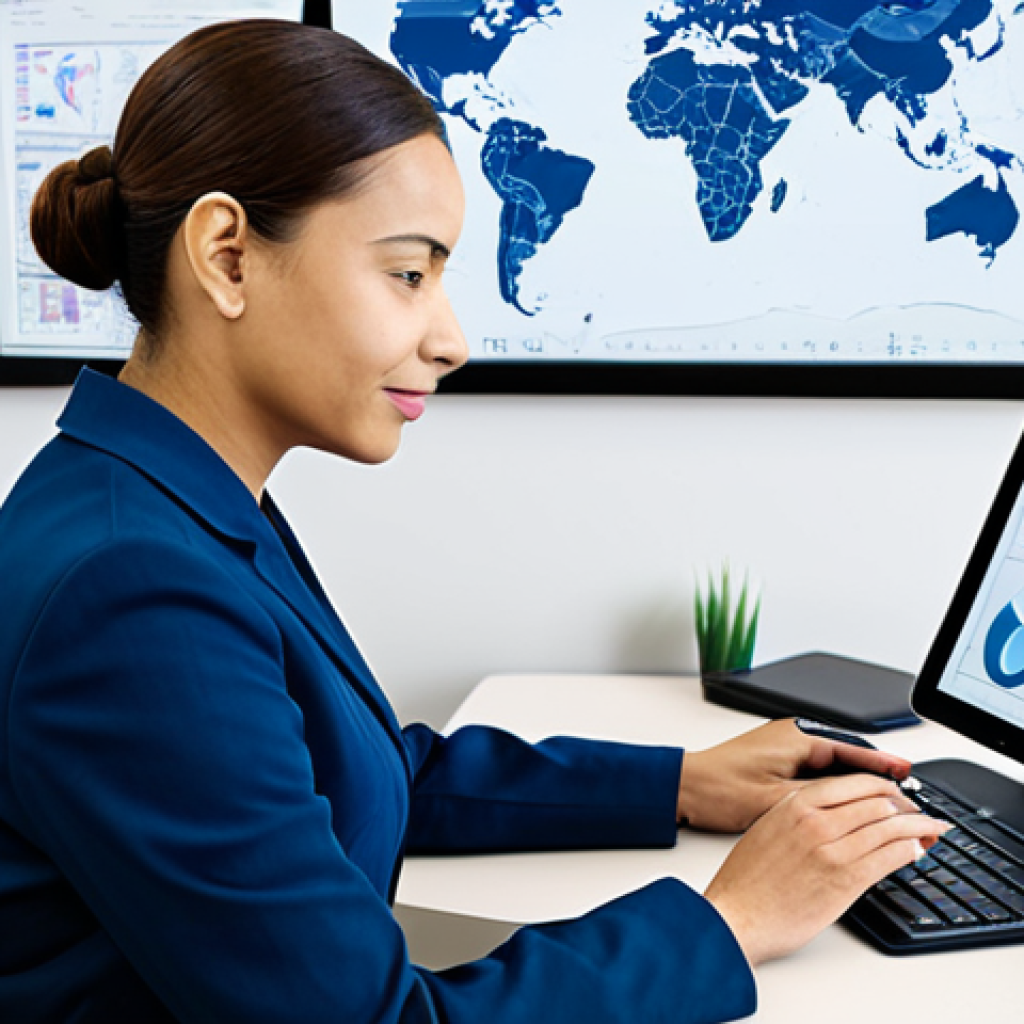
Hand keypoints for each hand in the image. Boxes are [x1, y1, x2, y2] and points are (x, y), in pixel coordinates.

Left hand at [677, 718, 911, 831]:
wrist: (686, 787)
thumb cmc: (720, 789)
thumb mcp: (778, 800)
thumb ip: (821, 798)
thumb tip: (859, 804)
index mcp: (798, 737)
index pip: (854, 750)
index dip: (885, 767)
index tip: (910, 777)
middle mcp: (794, 735)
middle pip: (848, 755)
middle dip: (877, 775)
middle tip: (905, 796)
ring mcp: (785, 746)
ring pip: (834, 763)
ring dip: (857, 781)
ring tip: (885, 802)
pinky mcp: (778, 758)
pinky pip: (817, 768)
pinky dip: (836, 783)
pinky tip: (848, 804)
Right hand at [702, 773, 949, 964]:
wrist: (737, 915)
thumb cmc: (746, 880)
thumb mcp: (768, 828)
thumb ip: (800, 815)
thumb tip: (833, 814)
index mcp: (795, 804)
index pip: (855, 783)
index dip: (884, 787)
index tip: (895, 793)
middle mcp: (817, 821)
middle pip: (878, 802)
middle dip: (907, 807)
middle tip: (918, 813)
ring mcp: (834, 850)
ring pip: (891, 828)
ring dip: (918, 827)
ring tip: (930, 830)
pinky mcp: (847, 881)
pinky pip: (890, 857)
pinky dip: (910, 851)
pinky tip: (916, 852)